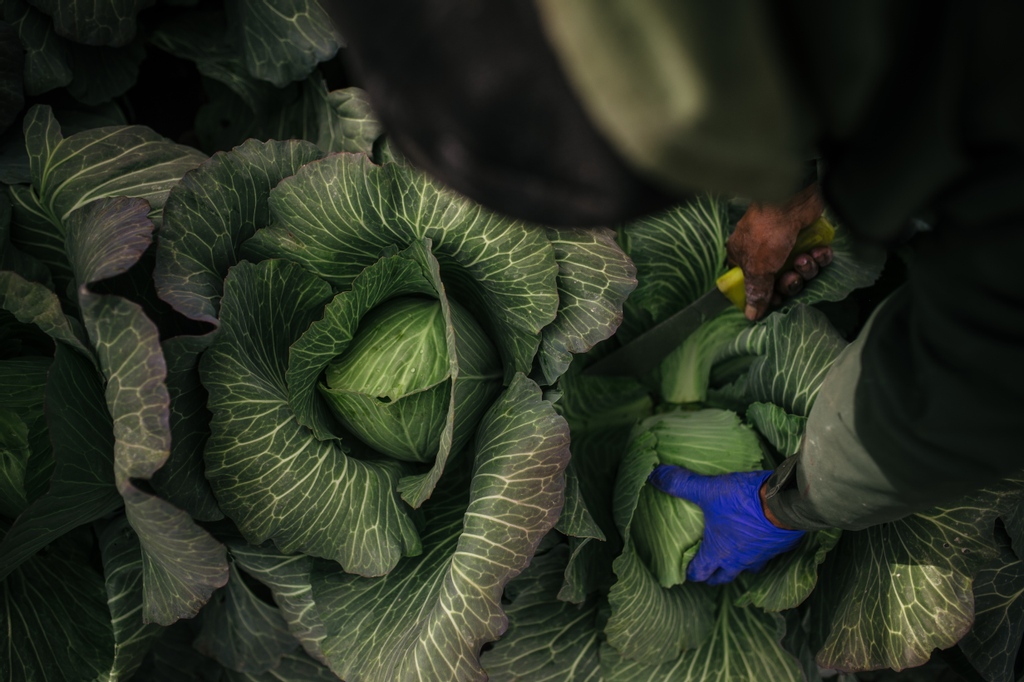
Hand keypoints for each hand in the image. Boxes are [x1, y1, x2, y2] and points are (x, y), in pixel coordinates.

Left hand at [647, 465, 805, 584]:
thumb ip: (681, 484)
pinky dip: (758, 551)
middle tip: (707, 571)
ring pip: (747, 568)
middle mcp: (740, 559)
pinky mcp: (779, 546)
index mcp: (720, 552)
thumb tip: (654, 475)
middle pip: (724, 576)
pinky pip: (766, 555)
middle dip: (714, 575)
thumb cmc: (743, 502)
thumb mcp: (708, 490)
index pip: (701, 572)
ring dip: (738, 564)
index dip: (691, 573)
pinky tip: (757, 539)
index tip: (685, 572)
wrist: (786, 503)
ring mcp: (762, 555)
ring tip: (733, 556)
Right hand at [727, 183, 830, 320]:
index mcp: (744, 257)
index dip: (764, 296)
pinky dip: (819, 257)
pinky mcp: (807, 238)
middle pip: (778, 282)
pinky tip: (819, 251)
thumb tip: (750, 315)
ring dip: (805, 269)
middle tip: (792, 277)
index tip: (775, 301)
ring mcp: (786, 245)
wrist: (793, 200)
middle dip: (790, 282)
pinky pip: (815, 257)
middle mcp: (764, 252)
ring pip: (799, 270)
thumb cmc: (767, 232)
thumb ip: (756, 292)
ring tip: (806, 258)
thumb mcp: (758, 267)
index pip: (751, 285)